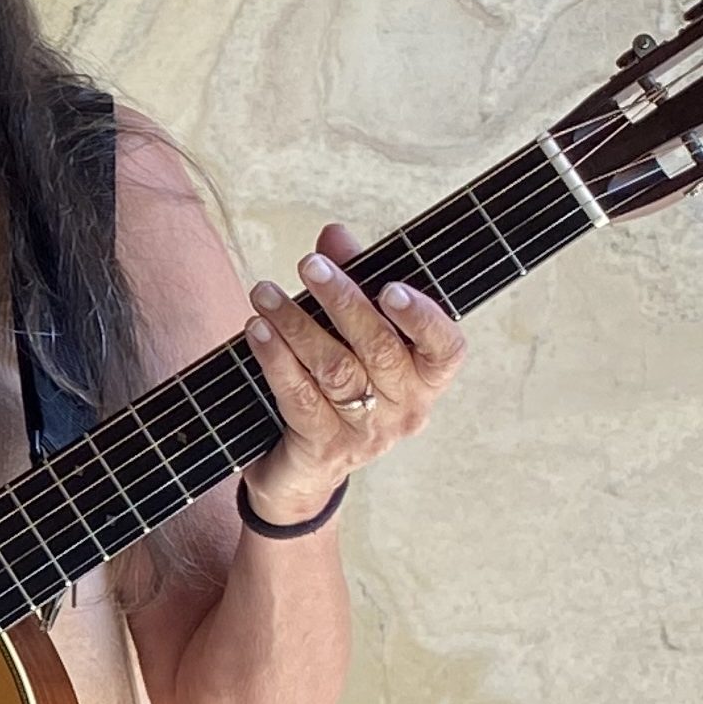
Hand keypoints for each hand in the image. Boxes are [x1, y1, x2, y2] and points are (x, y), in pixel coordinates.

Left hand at [239, 222, 468, 523]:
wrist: (303, 469)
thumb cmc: (337, 383)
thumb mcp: (349, 333)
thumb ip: (351, 281)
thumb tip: (335, 234)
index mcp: (427, 378)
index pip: (446, 348)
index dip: (423, 318)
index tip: (390, 287)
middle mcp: (406, 409)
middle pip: (380, 350)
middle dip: (342, 302)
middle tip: (308, 266)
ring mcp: (366, 434)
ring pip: (336, 371)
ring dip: (297, 326)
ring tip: (264, 293)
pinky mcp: (323, 449)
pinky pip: (299, 398)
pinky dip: (275, 360)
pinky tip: (256, 330)